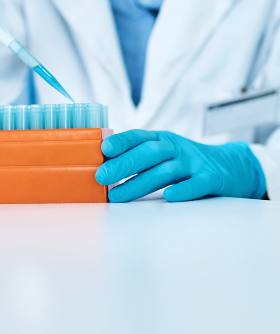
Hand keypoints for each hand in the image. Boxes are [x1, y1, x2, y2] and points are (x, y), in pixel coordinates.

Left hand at [95, 130, 266, 202]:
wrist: (230, 166)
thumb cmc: (185, 162)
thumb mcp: (163, 152)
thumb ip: (137, 156)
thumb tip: (102, 165)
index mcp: (161, 140)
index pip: (138, 137)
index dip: (121, 142)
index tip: (103, 150)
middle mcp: (176, 148)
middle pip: (149, 154)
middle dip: (123, 165)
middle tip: (101, 177)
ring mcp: (194, 163)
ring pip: (165, 171)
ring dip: (139, 183)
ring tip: (118, 195)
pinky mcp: (210, 179)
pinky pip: (197, 183)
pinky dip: (183, 190)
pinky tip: (168, 197)